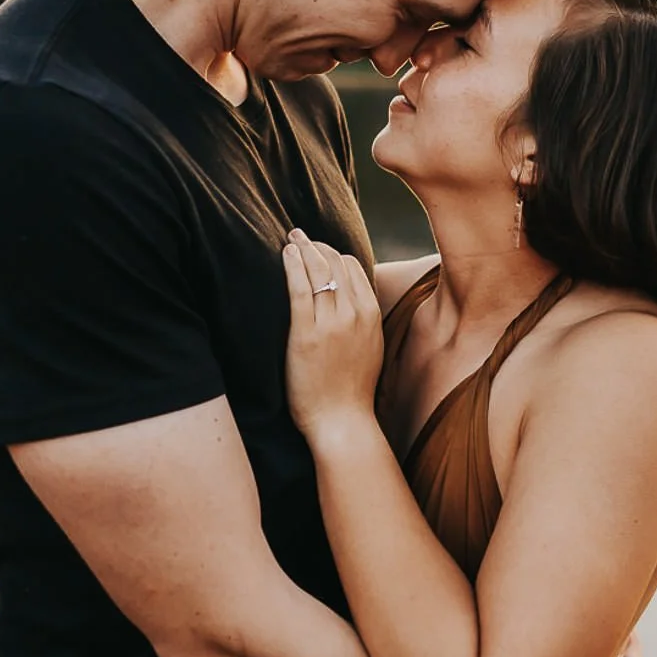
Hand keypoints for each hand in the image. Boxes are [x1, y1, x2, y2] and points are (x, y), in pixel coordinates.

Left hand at [281, 230, 381, 439]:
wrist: (342, 420)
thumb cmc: (352, 390)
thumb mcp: (370, 347)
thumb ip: (362, 321)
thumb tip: (350, 302)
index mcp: (371, 315)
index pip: (353, 268)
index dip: (334, 254)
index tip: (318, 250)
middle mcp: (354, 314)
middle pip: (335, 264)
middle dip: (317, 245)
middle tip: (299, 235)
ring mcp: (330, 323)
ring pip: (318, 271)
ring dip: (303, 249)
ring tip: (291, 239)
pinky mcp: (305, 334)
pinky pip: (299, 289)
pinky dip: (292, 266)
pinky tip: (285, 254)